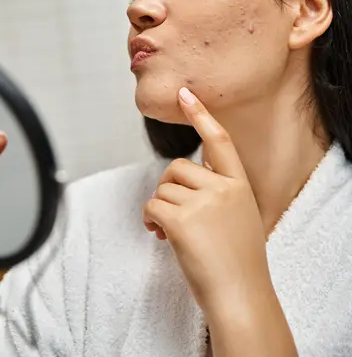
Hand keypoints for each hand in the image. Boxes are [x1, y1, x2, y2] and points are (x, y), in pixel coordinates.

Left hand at [142, 87, 270, 314]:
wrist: (241, 297)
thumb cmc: (237, 263)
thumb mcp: (238, 216)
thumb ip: (218, 192)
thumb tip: (185, 180)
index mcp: (238, 185)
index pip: (219, 141)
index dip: (200, 115)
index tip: (184, 94)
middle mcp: (223, 188)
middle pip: (177, 169)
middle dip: (169, 189)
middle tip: (175, 217)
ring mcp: (204, 202)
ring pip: (163, 188)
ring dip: (160, 208)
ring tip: (170, 233)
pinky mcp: (183, 219)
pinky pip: (152, 205)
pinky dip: (150, 220)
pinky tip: (160, 237)